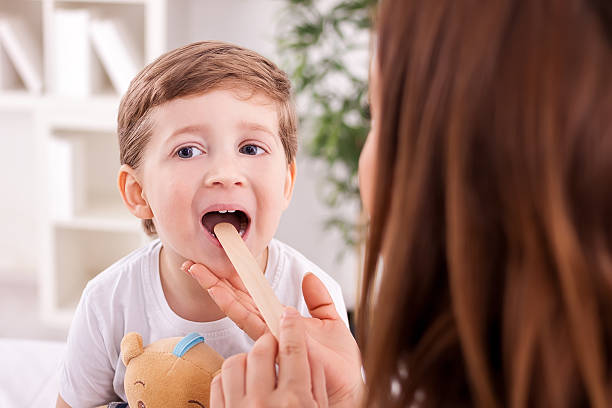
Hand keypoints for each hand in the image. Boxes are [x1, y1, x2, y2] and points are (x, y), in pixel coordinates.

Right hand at [184, 263, 362, 406]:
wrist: (347, 384)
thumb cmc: (339, 362)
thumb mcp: (330, 320)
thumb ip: (318, 299)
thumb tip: (309, 276)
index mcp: (280, 321)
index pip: (252, 296)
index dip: (235, 279)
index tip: (221, 261)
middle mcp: (269, 329)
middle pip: (237, 300)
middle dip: (214, 282)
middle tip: (193, 264)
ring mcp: (268, 336)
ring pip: (236, 307)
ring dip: (216, 289)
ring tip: (197, 272)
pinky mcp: (273, 343)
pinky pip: (249, 320)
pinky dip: (232, 304)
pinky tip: (218, 291)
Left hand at [210, 307, 327, 406]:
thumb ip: (315, 385)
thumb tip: (308, 354)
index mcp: (294, 402)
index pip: (292, 350)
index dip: (290, 327)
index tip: (288, 316)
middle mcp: (265, 403)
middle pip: (261, 350)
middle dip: (269, 341)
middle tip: (274, 344)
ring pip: (235, 362)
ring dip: (247, 358)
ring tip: (256, 367)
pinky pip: (218, 382)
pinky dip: (229, 376)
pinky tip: (241, 383)